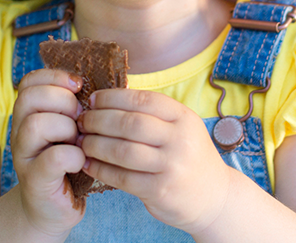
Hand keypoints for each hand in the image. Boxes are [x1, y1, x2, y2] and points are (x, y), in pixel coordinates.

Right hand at [11, 69, 87, 235]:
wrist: (53, 209)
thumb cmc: (68, 163)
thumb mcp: (69, 129)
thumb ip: (75, 106)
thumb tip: (104, 81)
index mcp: (28, 115)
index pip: (29, 82)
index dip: (55, 77)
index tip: (78, 87)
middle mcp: (19, 132)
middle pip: (30, 98)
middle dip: (63, 102)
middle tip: (79, 119)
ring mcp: (24, 157)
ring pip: (36, 124)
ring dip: (66, 128)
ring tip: (78, 141)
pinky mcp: (35, 181)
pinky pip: (53, 158)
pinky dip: (73, 156)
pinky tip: (80, 161)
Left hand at [78, 89, 233, 233]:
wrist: (214, 196)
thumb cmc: (188, 156)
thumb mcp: (181, 127)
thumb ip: (152, 114)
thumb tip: (106, 99)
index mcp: (183, 117)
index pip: (142, 99)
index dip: (112, 98)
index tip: (93, 100)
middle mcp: (180, 139)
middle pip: (130, 123)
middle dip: (99, 120)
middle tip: (81, 121)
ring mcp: (171, 166)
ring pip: (123, 150)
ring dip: (95, 144)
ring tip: (82, 141)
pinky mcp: (161, 191)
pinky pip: (122, 178)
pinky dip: (100, 169)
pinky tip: (88, 164)